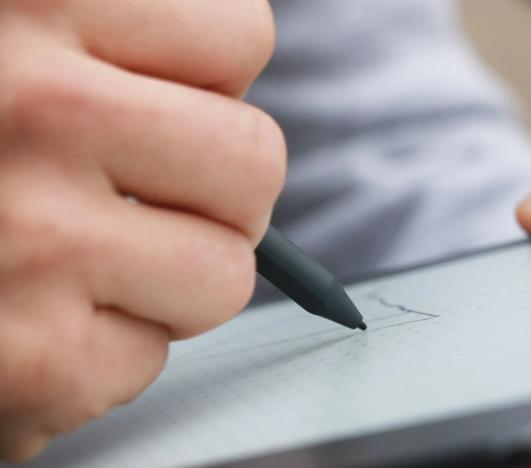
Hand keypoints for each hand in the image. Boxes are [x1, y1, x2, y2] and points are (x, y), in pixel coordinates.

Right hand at [0, 1, 283, 460]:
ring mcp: (30, 238)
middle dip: (214, 191)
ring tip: (75, 257)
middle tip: (135, 193)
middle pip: (254, 163)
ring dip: (169, 275)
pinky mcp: (28, 359)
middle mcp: (29, 107)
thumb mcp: (13, 40)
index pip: (239, 37)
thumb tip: (222, 75)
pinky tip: (25, 319)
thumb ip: (105, 38)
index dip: (204, 80)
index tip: (149, 98)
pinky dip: (103, 351)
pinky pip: (149, 357)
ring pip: (226, 273)